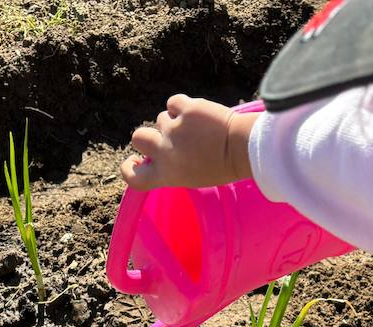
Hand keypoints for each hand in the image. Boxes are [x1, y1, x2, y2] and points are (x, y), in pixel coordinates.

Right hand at [119, 95, 258, 190]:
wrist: (244, 149)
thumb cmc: (223, 168)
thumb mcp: (192, 178)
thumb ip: (172, 166)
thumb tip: (159, 153)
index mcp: (165, 175)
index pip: (133, 177)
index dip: (129, 167)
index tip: (135, 160)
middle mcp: (164, 152)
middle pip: (138, 137)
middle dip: (148, 135)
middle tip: (166, 137)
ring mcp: (173, 128)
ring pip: (161, 118)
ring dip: (173, 120)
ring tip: (196, 127)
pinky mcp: (186, 109)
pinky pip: (174, 102)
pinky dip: (183, 105)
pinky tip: (197, 113)